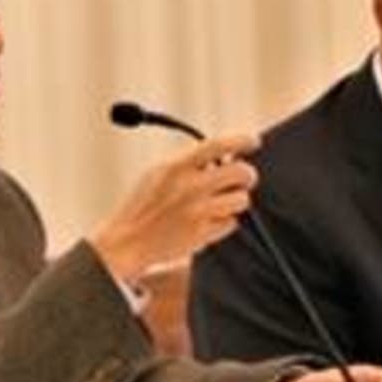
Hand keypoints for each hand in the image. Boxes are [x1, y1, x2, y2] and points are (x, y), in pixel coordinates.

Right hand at [89, 133, 259, 281]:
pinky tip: (205, 223)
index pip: (219, 145)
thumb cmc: (143, 206)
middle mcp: (189, 187)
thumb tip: (222, 155)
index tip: (253, 141)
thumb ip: (186, 163)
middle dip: (247, 175)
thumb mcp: (157, 173)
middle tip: (243, 179)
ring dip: (234, 201)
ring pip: (242, 199)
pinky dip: (223, 222)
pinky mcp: (203, 234)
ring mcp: (198, 212)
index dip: (242, 140)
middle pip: (242, 172)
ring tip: (217, 204)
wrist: (128, 241)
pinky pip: (231, 223)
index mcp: (175, 167)